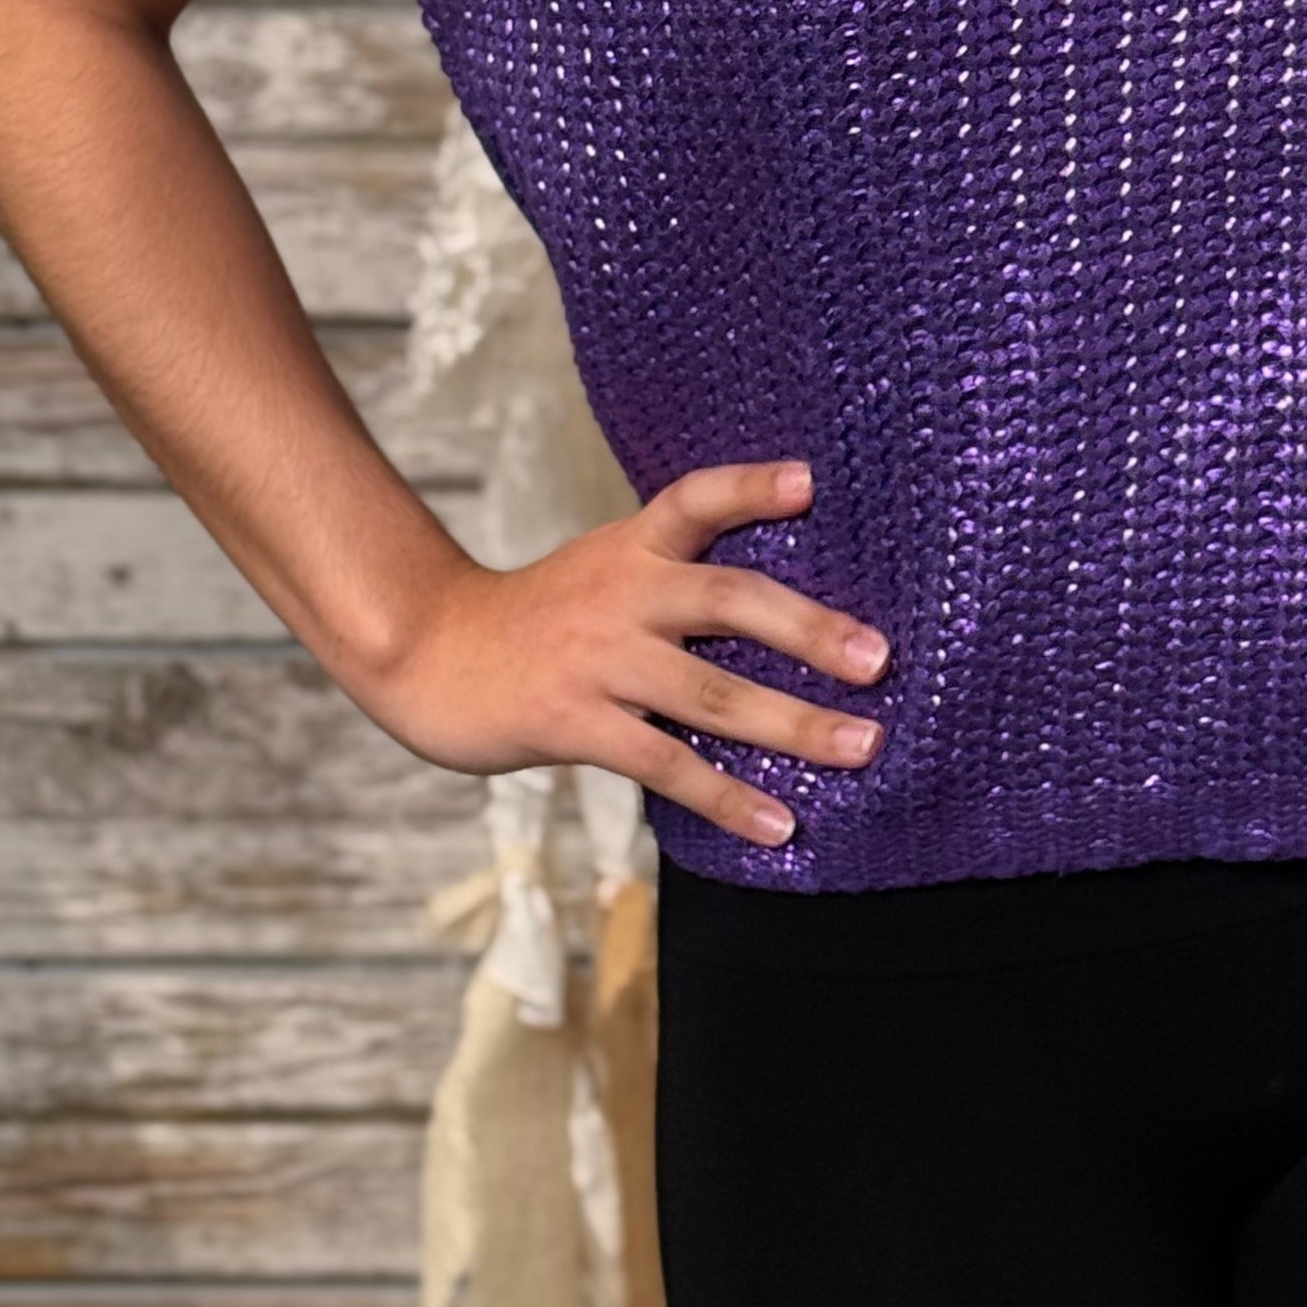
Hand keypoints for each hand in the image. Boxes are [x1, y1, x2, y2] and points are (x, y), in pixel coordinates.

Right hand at [366, 455, 888, 848]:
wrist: (427, 654)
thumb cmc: (536, 621)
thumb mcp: (601, 571)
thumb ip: (672, 577)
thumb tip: (782, 608)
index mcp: (631, 548)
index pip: (694, 499)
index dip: (751, 487)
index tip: (810, 480)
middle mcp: (621, 593)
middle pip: (729, 599)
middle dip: (810, 631)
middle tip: (880, 660)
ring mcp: (598, 659)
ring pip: (711, 694)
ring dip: (793, 726)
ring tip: (861, 749)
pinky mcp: (574, 722)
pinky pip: (666, 763)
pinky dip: (729, 797)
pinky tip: (779, 825)